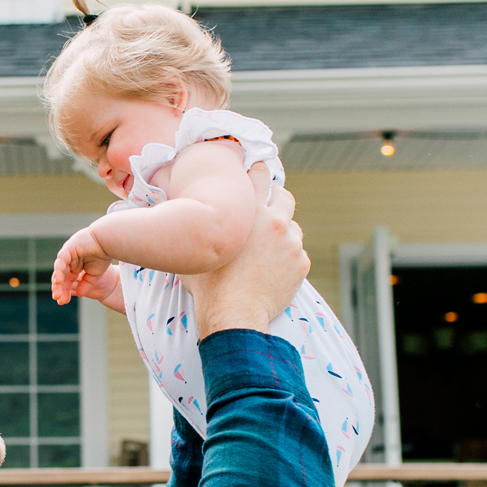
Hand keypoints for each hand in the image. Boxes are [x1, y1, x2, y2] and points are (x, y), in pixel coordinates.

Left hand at [52, 226, 120, 305]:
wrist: (109, 243)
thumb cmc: (103, 256)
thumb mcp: (94, 276)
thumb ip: (86, 285)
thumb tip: (79, 295)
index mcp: (75, 268)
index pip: (67, 282)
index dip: (65, 292)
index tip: (63, 302)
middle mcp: (69, 262)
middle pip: (61, 278)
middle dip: (60, 289)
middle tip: (59, 299)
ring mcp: (67, 255)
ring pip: (59, 271)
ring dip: (57, 282)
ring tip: (57, 293)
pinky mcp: (68, 249)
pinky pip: (61, 261)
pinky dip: (59, 270)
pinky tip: (58, 280)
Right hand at [182, 167, 308, 339]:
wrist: (234, 315)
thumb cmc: (208, 284)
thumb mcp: (197, 247)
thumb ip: (200, 223)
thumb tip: (185, 208)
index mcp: (249, 212)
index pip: (258, 175)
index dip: (257, 171)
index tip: (256, 171)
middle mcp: (275, 222)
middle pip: (285, 196)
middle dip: (276, 199)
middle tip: (267, 209)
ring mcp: (291, 243)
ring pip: (292, 228)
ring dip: (281, 233)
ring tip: (265, 250)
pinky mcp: (301, 264)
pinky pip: (296, 254)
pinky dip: (286, 259)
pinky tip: (270, 272)